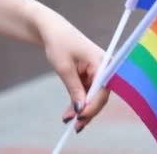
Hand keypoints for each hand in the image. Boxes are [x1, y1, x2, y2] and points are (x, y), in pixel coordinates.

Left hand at [37, 9, 109, 133]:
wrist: (52, 30)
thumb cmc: (59, 43)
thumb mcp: (64, 67)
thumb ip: (74, 89)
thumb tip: (80, 110)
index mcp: (102, 61)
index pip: (103, 89)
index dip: (92, 105)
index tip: (80, 117)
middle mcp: (104, 67)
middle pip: (100, 95)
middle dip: (88, 111)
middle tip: (75, 126)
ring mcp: (98, 71)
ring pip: (93, 97)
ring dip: (81, 110)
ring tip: (68, 122)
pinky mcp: (90, 75)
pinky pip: (87, 93)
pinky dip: (78, 103)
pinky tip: (69, 114)